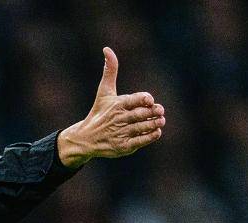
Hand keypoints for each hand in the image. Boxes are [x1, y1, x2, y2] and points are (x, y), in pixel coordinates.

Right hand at [57, 47, 164, 166]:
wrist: (86, 139)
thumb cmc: (99, 113)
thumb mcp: (104, 92)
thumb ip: (110, 71)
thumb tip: (107, 49)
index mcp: (116, 105)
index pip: (135, 100)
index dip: (145, 99)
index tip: (150, 100)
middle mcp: (118, 119)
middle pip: (141, 114)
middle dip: (153, 112)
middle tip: (160, 110)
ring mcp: (120, 134)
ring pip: (142, 127)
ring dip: (154, 123)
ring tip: (161, 120)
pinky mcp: (122, 147)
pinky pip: (140, 141)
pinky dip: (150, 136)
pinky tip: (156, 132)